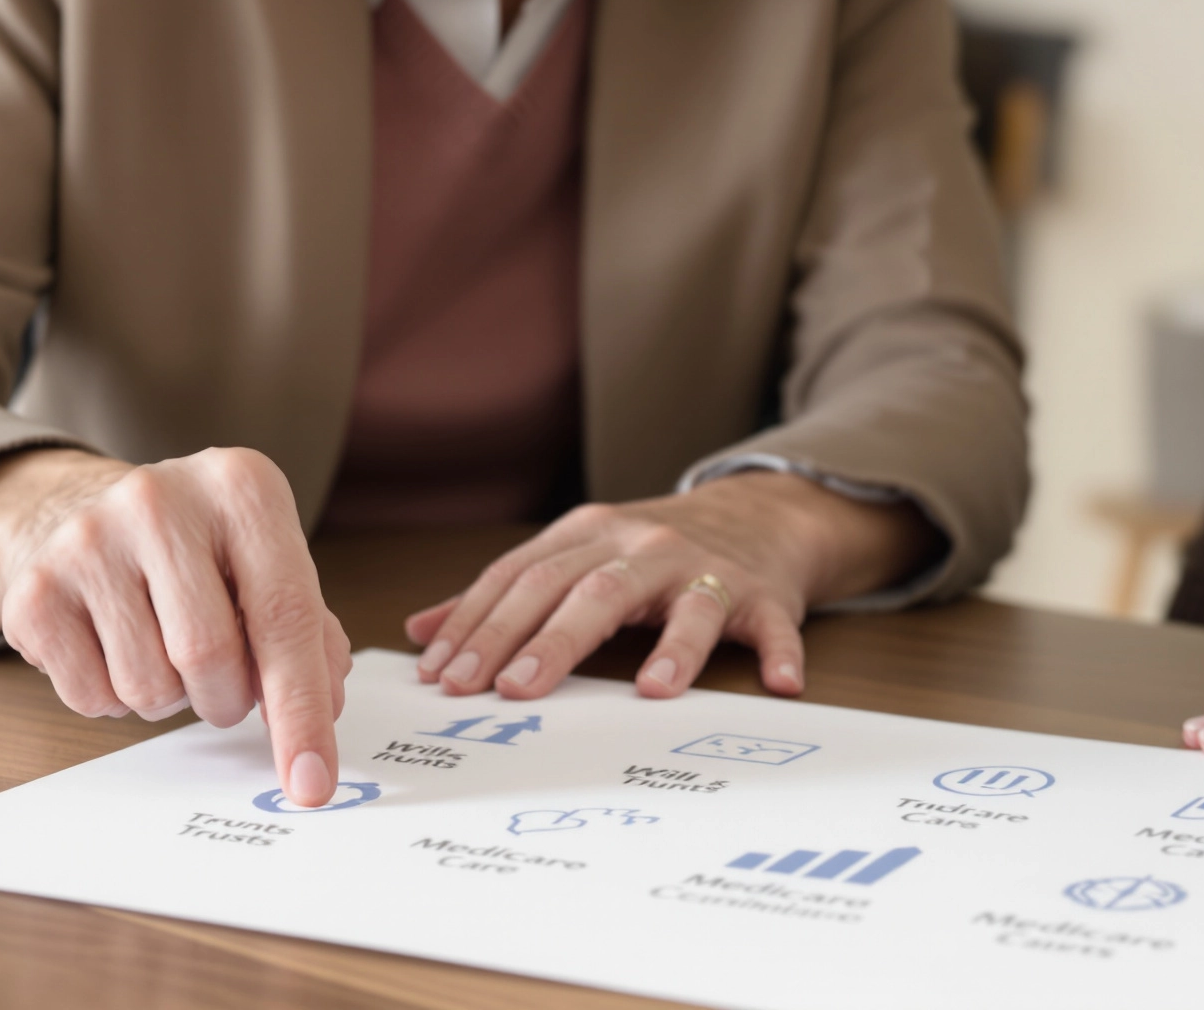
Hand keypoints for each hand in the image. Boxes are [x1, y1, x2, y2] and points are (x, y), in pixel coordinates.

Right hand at [0, 446, 350, 806]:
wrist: (90, 515)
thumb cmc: (201, 551)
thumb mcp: (269, 562)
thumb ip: (309, 634)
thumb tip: (323, 711)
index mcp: (242, 487)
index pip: (284, 614)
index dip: (301, 708)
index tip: (311, 783)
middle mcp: (161, 500)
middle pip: (210, 656)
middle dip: (228, 699)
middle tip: (226, 685)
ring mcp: (88, 540)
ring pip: (148, 686)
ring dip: (172, 699)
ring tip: (166, 650)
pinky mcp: (33, 590)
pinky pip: (90, 699)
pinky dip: (117, 700)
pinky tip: (118, 648)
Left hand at [403, 471, 935, 703]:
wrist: (758, 514)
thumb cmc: (653, 550)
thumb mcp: (576, 556)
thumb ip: (505, 594)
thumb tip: (424, 632)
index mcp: (592, 537)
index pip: (525, 578)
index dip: (482, 625)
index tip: (444, 676)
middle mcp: (645, 547)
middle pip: (591, 590)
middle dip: (545, 639)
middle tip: (506, 689)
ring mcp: (707, 569)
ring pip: (682, 603)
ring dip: (670, 646)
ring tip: (650, 690)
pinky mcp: (764, 595)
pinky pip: (770, 624)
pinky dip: (779, 652)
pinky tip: (780, 683)